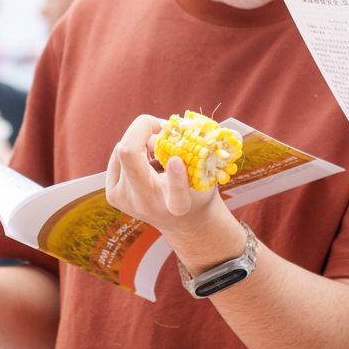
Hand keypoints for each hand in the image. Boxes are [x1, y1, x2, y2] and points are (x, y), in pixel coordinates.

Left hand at [105, 115, 242, 271]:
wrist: (181, 222)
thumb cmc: (198, 192)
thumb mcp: (211, 176)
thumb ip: (221, 153)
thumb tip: (235, 134)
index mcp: (177, 207)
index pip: (177, 195)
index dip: (176, 177)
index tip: (177, 160)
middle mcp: (147, 206)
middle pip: (129, 155)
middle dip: (144, 128)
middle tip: (164, 126)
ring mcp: (125, 201)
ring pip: (125, 148)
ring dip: (145, 141)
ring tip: (161, 150)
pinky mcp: (112, 194)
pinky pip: (118, 154)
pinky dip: (134, 147)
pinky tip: (148, 158)